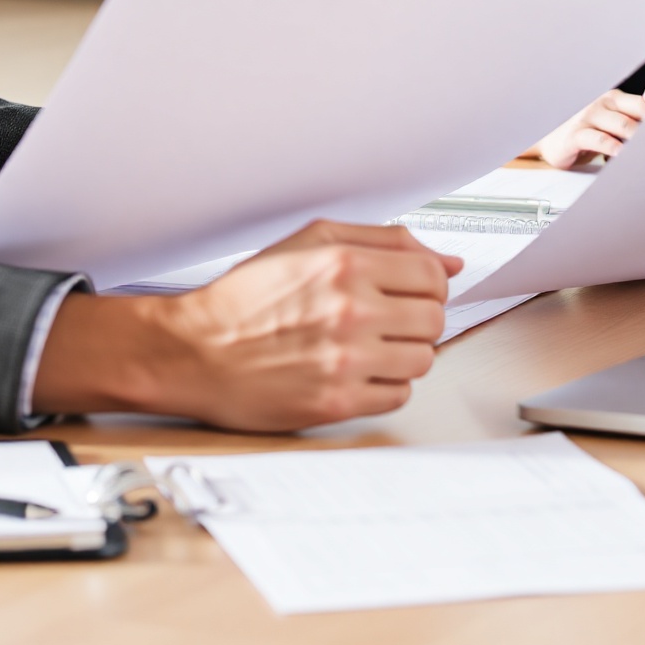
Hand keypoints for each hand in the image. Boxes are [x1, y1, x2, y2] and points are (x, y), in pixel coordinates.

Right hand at [29, 220, 462, 431]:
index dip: (430, 282)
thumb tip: (447, 261)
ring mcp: (346, 361)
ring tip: (369, 345)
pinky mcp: (337, 403)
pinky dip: (385, 385)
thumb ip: (382, 241)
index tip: (414, 289)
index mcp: (344, 264)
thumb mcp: (309, 241)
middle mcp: (350, 311)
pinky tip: (357, 370)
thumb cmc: (247, 297)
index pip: (432, 273)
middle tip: (390, 318)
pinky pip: (398, 396)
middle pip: (434, 318)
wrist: (197, 351)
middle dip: (419, 317)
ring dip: (403, 352)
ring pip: (422, 360)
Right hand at [534, 57, 644, 168]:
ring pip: (622, 125)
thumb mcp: (610, 127)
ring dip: (642, 138)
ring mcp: (588, 116)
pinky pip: (599, 139)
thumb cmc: (587, 134)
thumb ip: (633, 127)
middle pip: (639, 110)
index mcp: (616, 99)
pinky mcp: (576, 134)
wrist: (550, 141)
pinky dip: (614, 148)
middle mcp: (603, 104)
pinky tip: (626, 156)